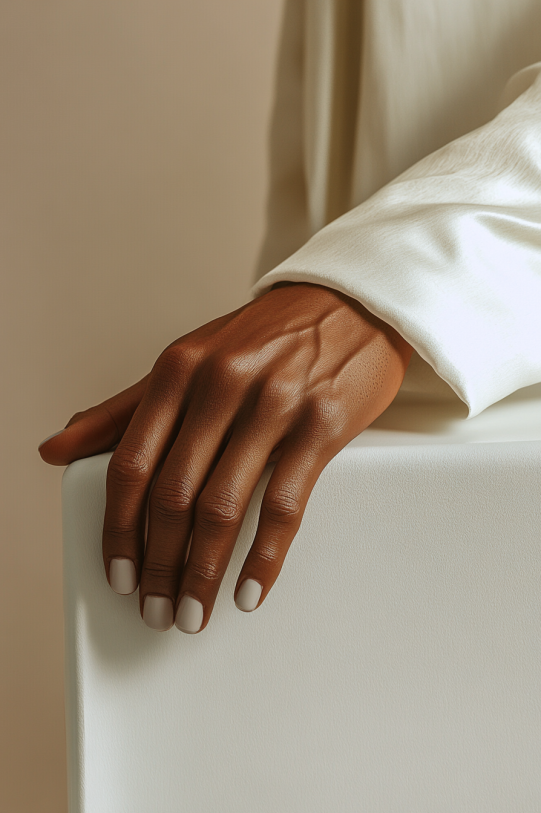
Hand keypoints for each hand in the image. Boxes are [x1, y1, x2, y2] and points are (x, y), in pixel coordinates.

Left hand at [39, 282, 411, 632]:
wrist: (348, 303)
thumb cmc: (263, 338)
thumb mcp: (188, 359)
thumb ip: (123, 408)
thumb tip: (54, 449)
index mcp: (178, 369)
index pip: (130, 464)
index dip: (117, 530)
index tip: (117, 575)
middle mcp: (220, 383)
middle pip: (172, 494)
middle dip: (157, 565)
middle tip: (154, 610)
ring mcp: (273, 403)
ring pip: (223, 506)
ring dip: (202, 573)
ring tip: (193, 613)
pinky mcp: (321, 424)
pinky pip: (284, 505)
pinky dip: (263, 557)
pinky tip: (248, 591)